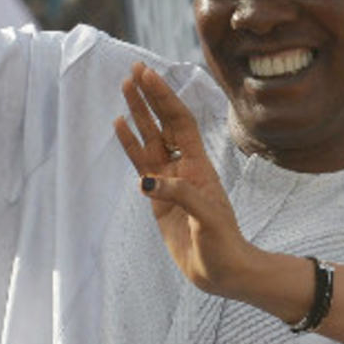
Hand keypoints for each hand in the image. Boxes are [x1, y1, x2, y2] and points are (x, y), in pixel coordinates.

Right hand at [114, 63, 258, 297]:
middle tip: (133, 70)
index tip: (149, 75)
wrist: (224, 273)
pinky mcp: (158, 200)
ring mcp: (170, 182)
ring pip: (150, 140)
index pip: (179, 123)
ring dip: (138, 114)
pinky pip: (141, 165)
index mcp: (200, 167)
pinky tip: (120, 126)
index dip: (164, 98)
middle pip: (164, 124)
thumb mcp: (207, 220)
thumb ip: (181, 196)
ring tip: (123, 88)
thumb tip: (147, 181)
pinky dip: (130, 145)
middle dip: (150, 97)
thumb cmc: (223, 246)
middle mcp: (184, 168)